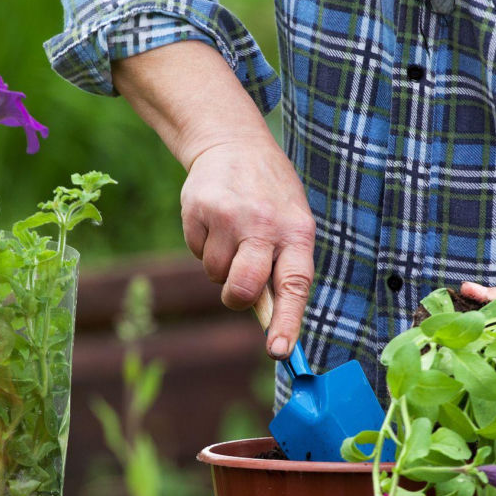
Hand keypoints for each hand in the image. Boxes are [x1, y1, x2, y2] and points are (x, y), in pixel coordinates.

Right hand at [111, 42, 314, 358]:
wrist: (234, 143)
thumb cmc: (271, 199)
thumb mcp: (292, 225)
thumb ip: (284, 270)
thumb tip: (271, 324)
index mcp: (298, 232)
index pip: (295, 285)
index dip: (286, 322)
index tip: (279, 351)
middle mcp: (265, 224)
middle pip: (243, 289)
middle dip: (236, 298)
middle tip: (238, 287)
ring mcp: (229, 216)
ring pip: (216, 274)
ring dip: (221, 266)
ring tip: (233, 234)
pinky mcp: (199, 209)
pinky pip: (197, 252)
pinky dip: (204, 245)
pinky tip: (216, 221)